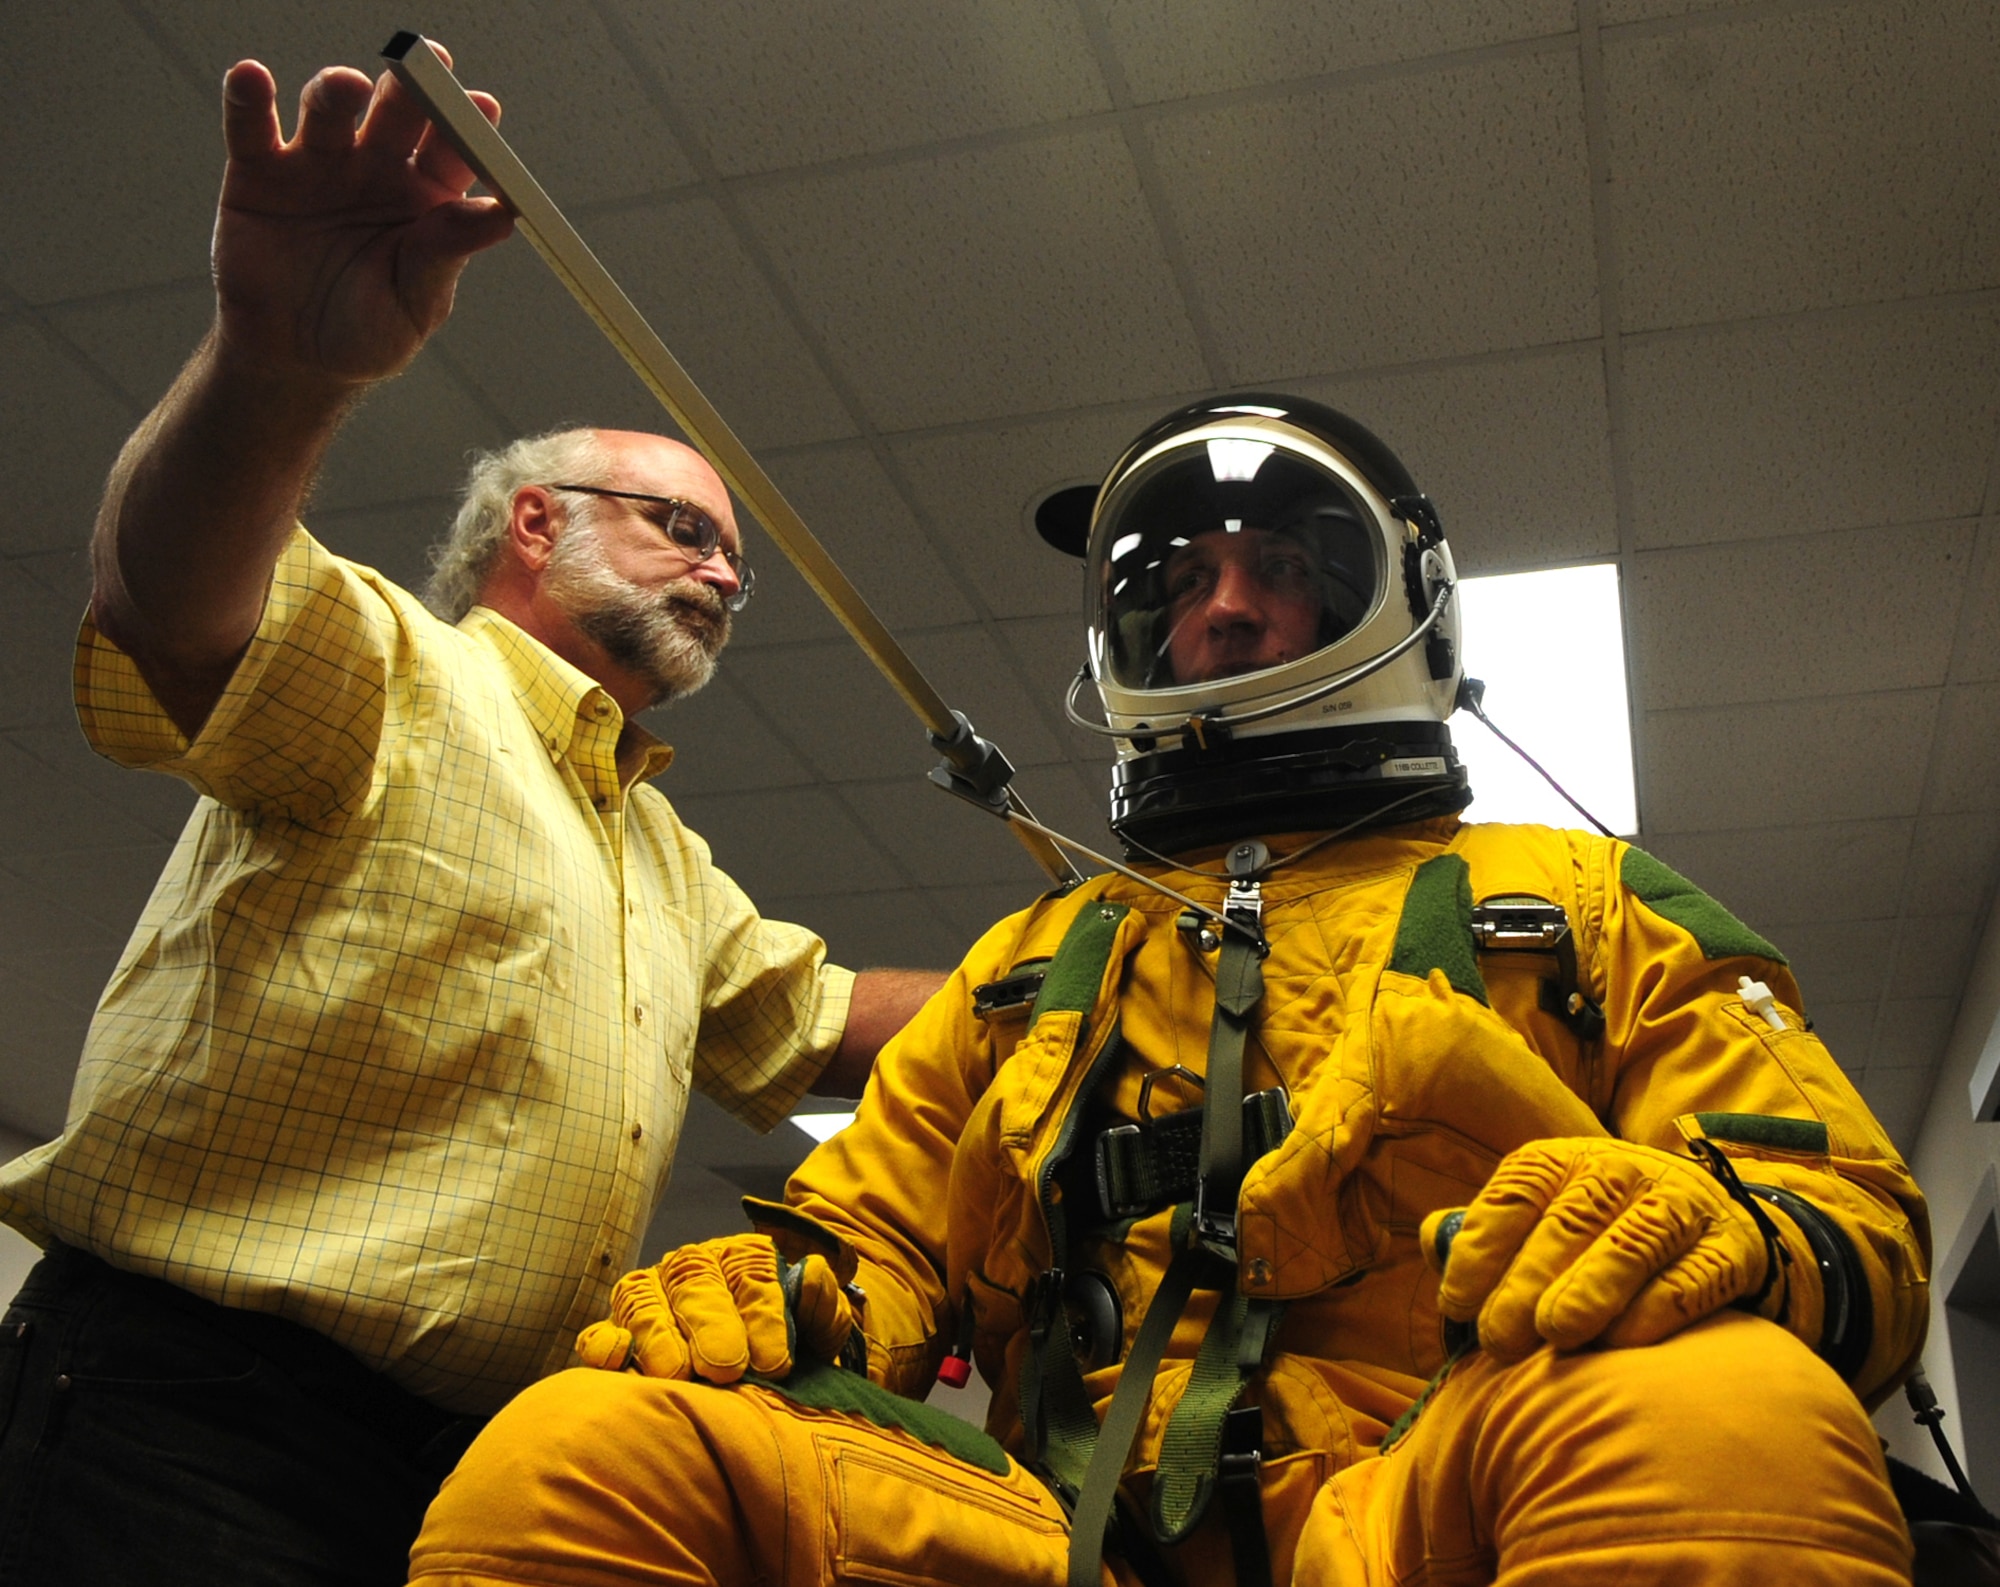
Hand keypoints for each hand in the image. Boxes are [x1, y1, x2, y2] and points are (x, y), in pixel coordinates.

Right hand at [212, 46, 512, 386]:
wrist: (294, 359)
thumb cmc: (368, 332)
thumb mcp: (415, 302)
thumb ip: (446, 253)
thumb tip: (502, 216)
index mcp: (427, 197)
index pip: (454, 151)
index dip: (470, 127)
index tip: (483, 107)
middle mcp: (376, 167)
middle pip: (397, 113)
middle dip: (411, 87)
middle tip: (425, 64)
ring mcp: (318, 163)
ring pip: (329, 110)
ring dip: (336, 91)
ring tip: (346, 87)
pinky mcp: (259, 171)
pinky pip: (251, 125)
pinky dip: (248, 97)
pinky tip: (252, 78)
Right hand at [576, 1235, 859, 1382]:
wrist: (758, 1366)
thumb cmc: (789, 1349)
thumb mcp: (818, 1327)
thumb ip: (820, 1303)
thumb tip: (813, 1273)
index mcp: (745, 1259)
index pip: (754, 1277)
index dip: (764, 1319)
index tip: (776, 1363)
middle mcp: (693, 1270)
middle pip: (696, 1286)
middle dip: (710, 1325)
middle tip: (724, 1368)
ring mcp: (651, 1297)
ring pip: (646, 1303)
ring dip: (658, 1336)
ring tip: (675, 1373)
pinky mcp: (615, 1330)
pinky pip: (600, 1333)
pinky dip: (604, 1344)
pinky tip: (615, 1361)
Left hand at [1421, 1138, 1769, 1359]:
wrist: (1714, 1226)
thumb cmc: (1597, 1233)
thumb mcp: (1541, 1217)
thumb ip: (1485, 1231)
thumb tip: (1435, 1242)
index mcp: (1562, 1161)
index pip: (1514, 1194)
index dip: (1481, 1250)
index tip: (1457, 1305)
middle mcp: (1620, 1171)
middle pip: (1567, 1223)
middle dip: (1526, 1282)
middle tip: (1498, 1339)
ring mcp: (1681, 1204)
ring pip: (1632, 1242)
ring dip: (1591, 1288)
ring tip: (1555, 1333)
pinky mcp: (1732, 1246)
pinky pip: (1694, 1276)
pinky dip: (1657, 1308)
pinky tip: (1624, 1342)